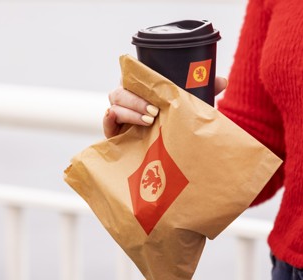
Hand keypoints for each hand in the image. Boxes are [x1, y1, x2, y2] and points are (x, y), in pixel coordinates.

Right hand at [103, 77, 227, 137]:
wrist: (161, 153)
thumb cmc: (171, 126)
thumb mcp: (184, 110)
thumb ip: (199, 94)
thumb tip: (222, 80)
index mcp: (142, 90)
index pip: (135, 77)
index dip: (141, 78)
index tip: (156, 88)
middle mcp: (128, 99)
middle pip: (122, 89)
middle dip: (137, 99)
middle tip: (155, 111)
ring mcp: (119, 113)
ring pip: (115, 102)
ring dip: (130, 110)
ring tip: (148, 120)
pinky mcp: (113, 130)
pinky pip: (106, 120)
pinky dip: (108, 119)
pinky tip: (118, 122)